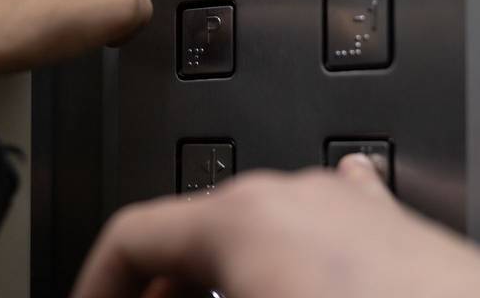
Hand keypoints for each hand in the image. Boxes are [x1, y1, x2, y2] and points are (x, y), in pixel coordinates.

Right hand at [72, 155, 479, 297]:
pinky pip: (313, 226)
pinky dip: (283, 257)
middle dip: (162, 286)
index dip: (98, 281)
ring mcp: (339, 200)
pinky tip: (300, 277)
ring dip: (220, 275)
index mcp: (240, 219)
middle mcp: (286, 193)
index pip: (132, 233)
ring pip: (250, 229)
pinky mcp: (381, 221)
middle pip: (191, 232)